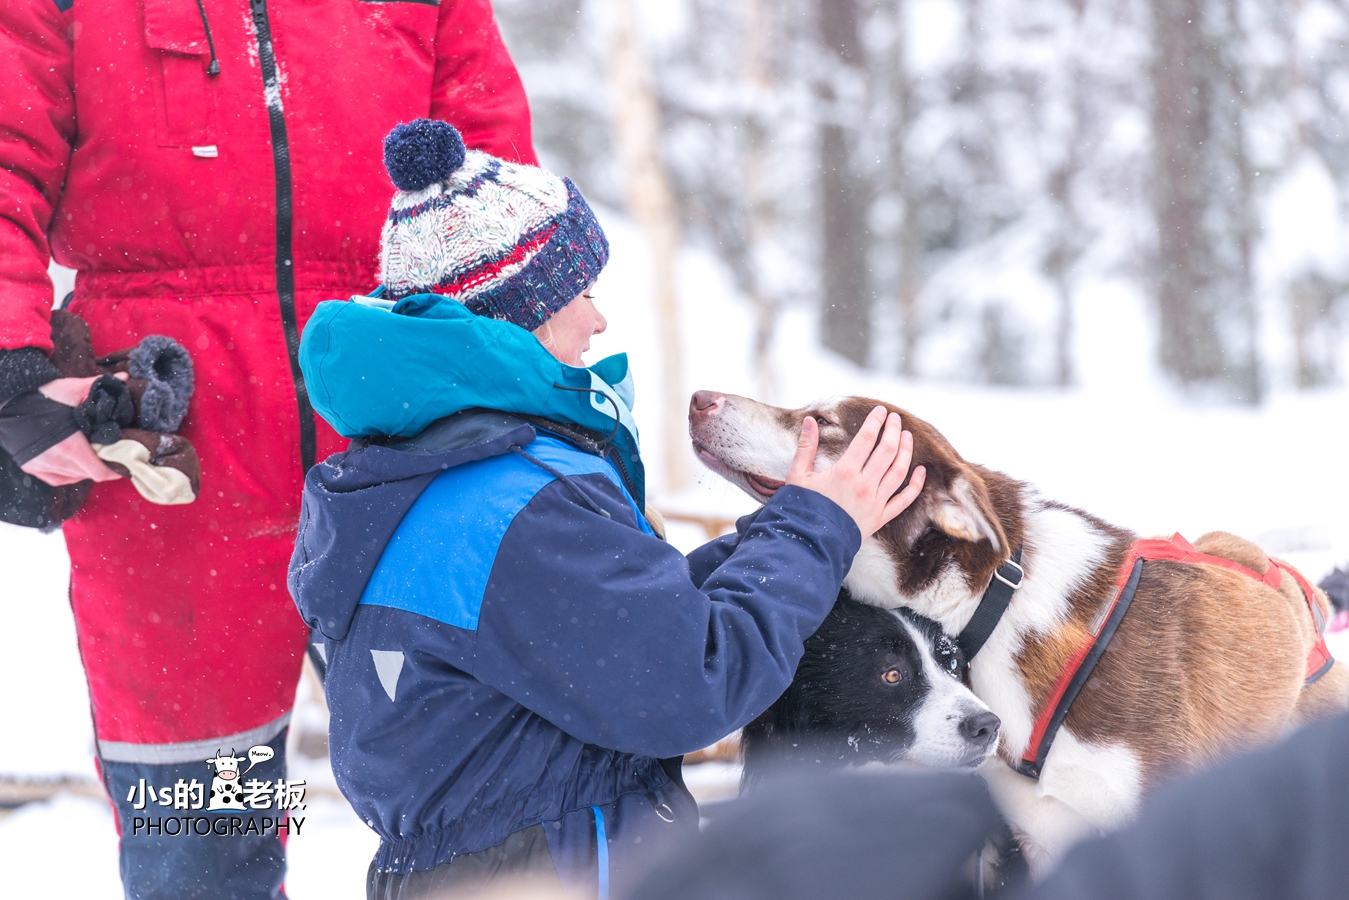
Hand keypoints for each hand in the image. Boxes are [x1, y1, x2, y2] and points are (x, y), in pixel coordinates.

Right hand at [17, 375, 125, 485]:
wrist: (7, 401)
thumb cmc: (41, 395)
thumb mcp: (71, 389)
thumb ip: (98, 386)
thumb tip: (124, 377)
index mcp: (70, 446)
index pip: (99, 472)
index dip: (114, 470)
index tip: (123, 462)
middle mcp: (56, 461)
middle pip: (88, 474)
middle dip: (102, 466)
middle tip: (110, 453)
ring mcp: (42, 466)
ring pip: (73, 477)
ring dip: (85, 470)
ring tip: (93, 455)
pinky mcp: (31, 467)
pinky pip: (57, 478)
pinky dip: (69, 474)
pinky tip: (75, 464)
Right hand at [784, 406, 925, 539]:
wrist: (809, 543)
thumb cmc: (801, 508)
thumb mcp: (797, 475)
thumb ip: (806, 446)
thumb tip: (810, 420)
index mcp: (845, 472)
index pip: (866, 438)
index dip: (875, 421)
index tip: (881, 411)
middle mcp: (864, 485)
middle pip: (887, 451)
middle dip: (893, 430)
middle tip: (895, 418)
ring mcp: (875, 502)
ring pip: (899, 471)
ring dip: (906, 451)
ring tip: (907, 436)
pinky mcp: (881, 518)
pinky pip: (904, 500)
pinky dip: (916, 485)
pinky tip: (921, 471)